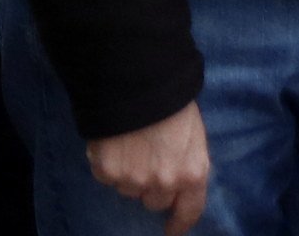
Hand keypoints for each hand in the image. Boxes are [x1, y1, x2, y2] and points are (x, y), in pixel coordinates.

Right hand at [85, 103, 211, 234]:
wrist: (135, 77)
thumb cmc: (170, 98)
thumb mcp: (192, 132)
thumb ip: (186, 162)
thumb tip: (177, 182)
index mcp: (193, 172)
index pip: (189, 211)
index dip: (178, 223)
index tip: (170, 230)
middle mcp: (165, 182)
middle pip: (154, 202)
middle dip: (150, 186)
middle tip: (145, 160)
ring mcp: (134, 179)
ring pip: (128, 189)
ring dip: (128, 174)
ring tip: (127, 144)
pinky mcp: (107, 170)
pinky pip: (106, 176)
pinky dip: (107, 162)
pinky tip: (111, 141)